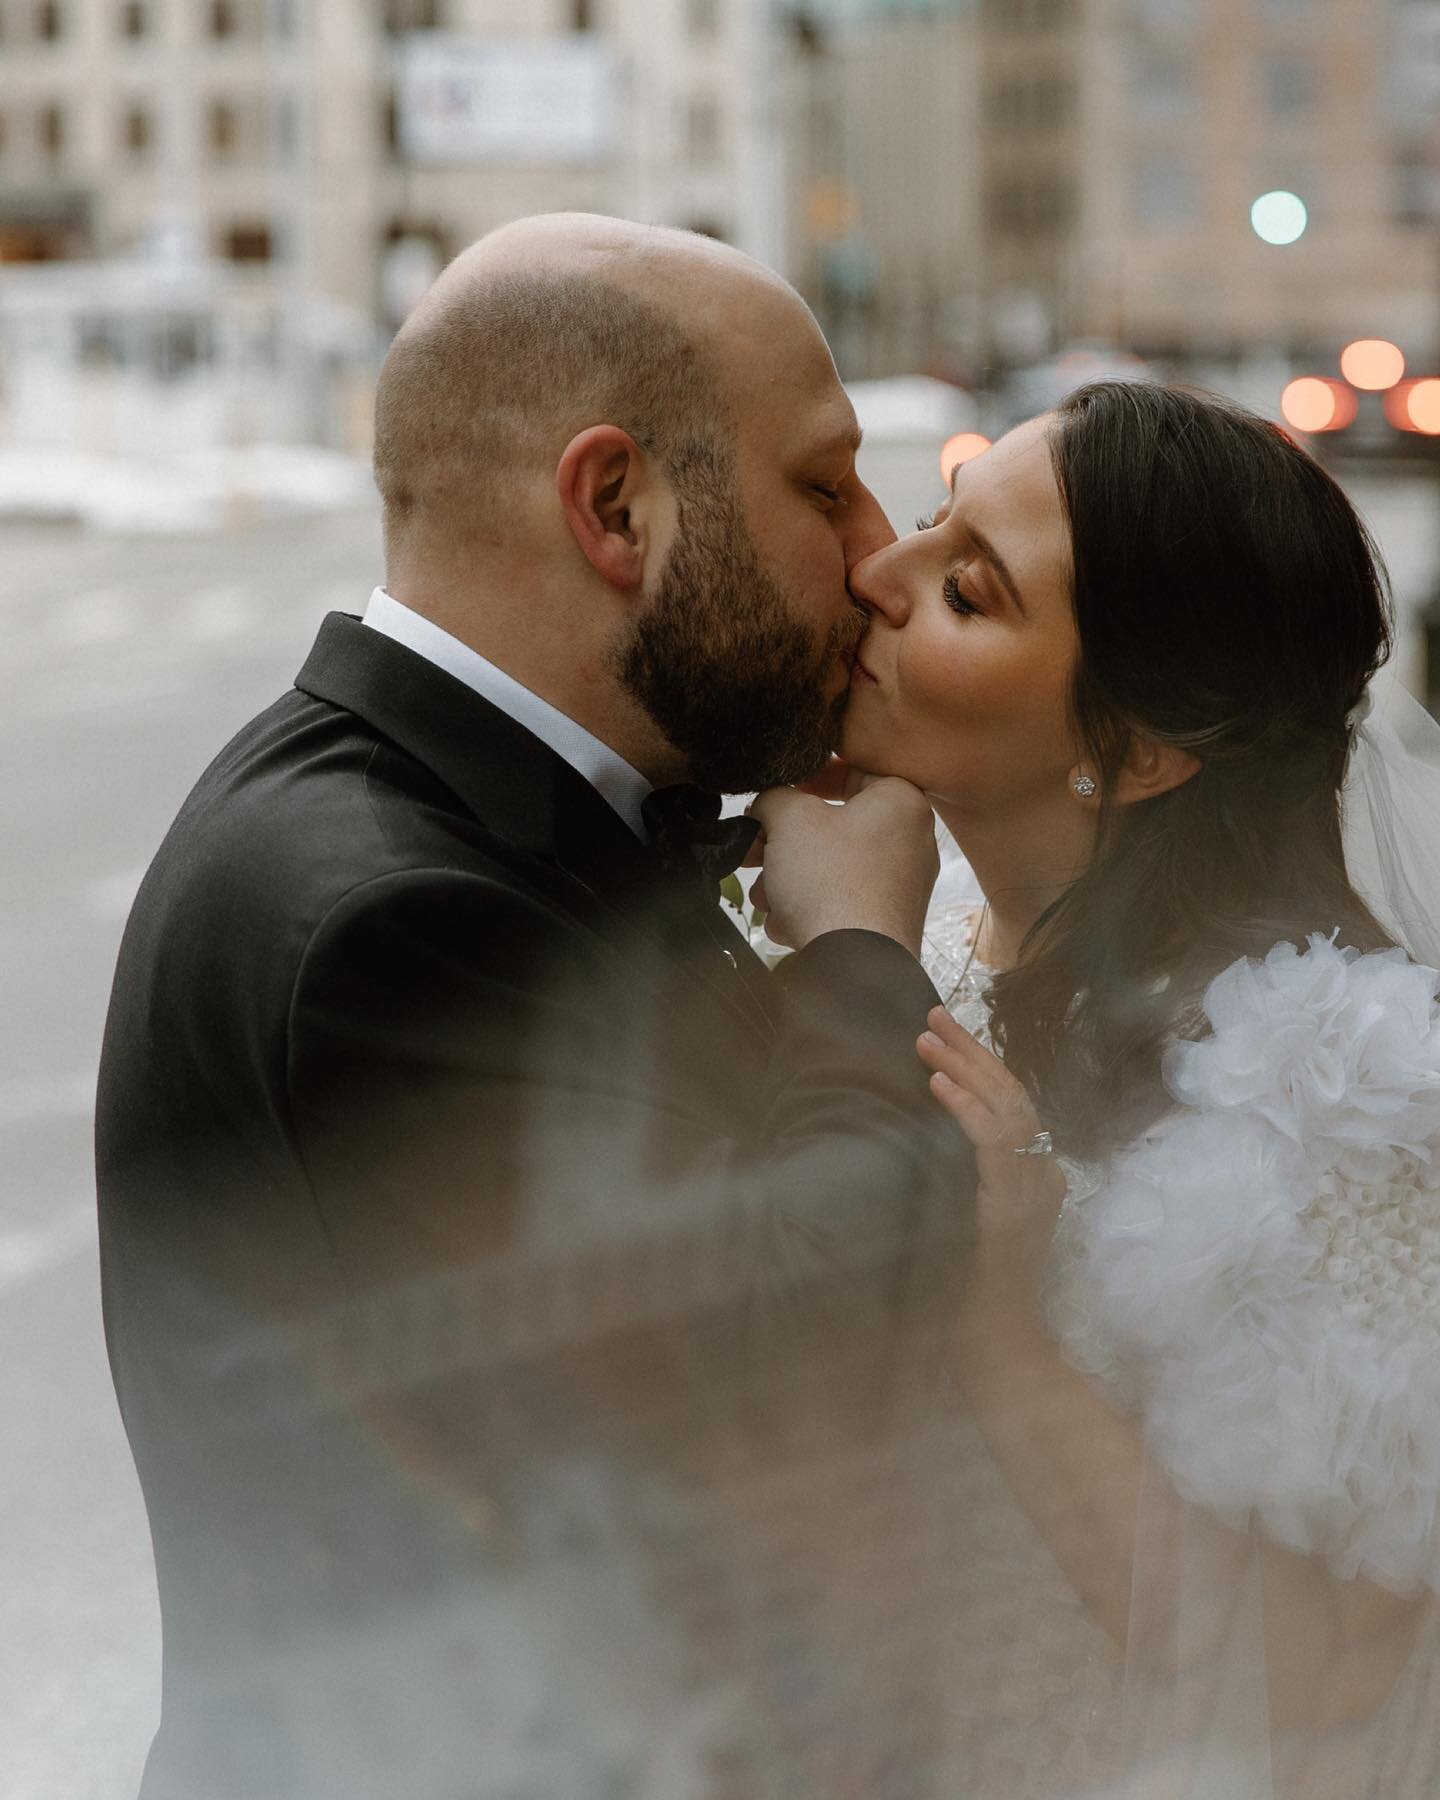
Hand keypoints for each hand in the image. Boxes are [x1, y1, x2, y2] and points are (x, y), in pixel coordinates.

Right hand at [744, 776, 938, 954]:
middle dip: (784, 843)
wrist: (855, 967)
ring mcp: (902, 884)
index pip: (850, 771)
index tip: (775, 798)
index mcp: (900, 801)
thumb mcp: (789, 820)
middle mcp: (911, 840)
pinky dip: (810, 908)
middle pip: (833, 827)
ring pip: (831, 867)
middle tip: (753, 851)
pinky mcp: (888, 920)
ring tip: (766, 898)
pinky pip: (841, 900)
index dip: (804, 782)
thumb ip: (774, 797)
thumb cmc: (830, 883)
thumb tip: (769, 805)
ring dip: (788, 880)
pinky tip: (787, 926)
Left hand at [917, 1005, 1064, 1287]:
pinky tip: (938, 1084)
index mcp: (1035, 1176)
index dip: (982, 1066)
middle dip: (973, 1052)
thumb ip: (963, 1178)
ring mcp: (1031, 1190)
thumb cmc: (969, 1289)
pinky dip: (966, 1109)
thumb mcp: (966, 1218)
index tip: (947, 1035)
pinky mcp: (1012, 1205)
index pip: (1013, 1104)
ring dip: (964, 1068)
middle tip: (935, 1015)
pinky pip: (994, 1143)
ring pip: (1006, 1108)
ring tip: (927, 1038)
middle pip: (1013, 1095)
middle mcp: (1042, 1176)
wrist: (993, 1341)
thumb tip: (922, 1138)